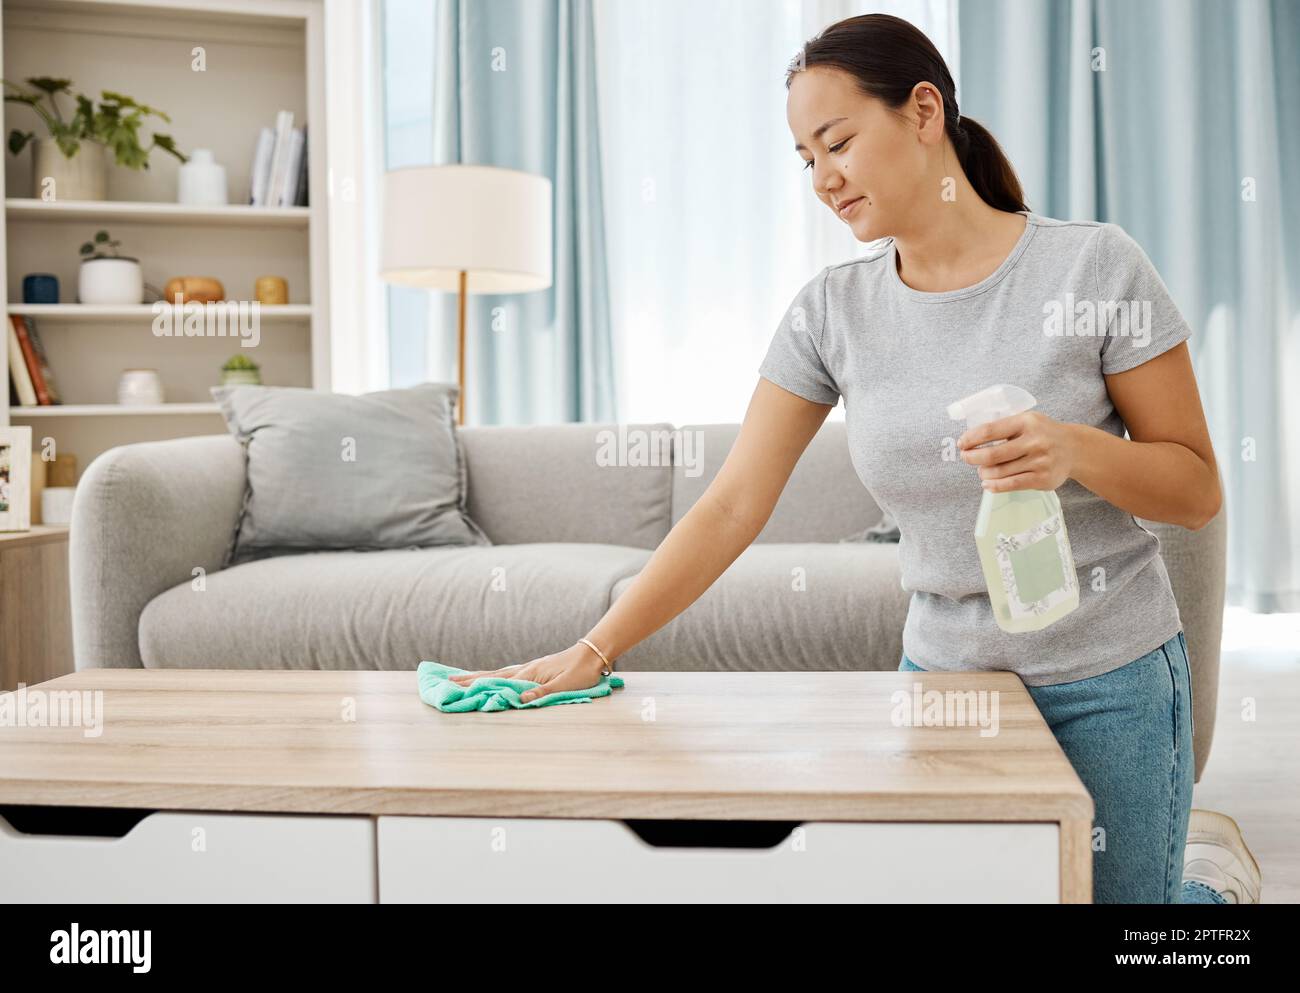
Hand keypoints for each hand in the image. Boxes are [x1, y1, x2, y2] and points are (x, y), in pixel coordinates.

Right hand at [447, 643, 608, 703]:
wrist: (593, 654)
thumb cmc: (581, 671)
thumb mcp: (563, 685)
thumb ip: (541, 693)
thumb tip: (518, 700)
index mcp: (529, 673)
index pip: (495, 681)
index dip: (474, 685)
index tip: (453, 687)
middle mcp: (525, 669)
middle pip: (490, 675)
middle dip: (468, 680)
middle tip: (445, 682)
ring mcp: (529, 668)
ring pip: (497, 674)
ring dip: (478, 677)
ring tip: (460, 679)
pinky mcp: (535, 670)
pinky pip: (507, 674)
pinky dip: (493, 676)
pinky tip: (490, 678)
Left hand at [958, 411, 1076, 492]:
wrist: (1074, 449)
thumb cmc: (1043, 434)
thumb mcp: (1027, 421)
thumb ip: (1004, 427)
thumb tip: (971, 440)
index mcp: (1026, 422)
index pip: (990, 430)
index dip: (971, 438)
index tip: (962, 443)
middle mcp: (1034, 441)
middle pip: (992, 454)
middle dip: (973, 457)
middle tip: (966, 458)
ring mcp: (1039, 461)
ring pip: (999, 472)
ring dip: (984, 472)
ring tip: (982, 470)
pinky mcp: (1042, 479)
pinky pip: (1011, 484)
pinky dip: (994, 486)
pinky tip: (987, 483)